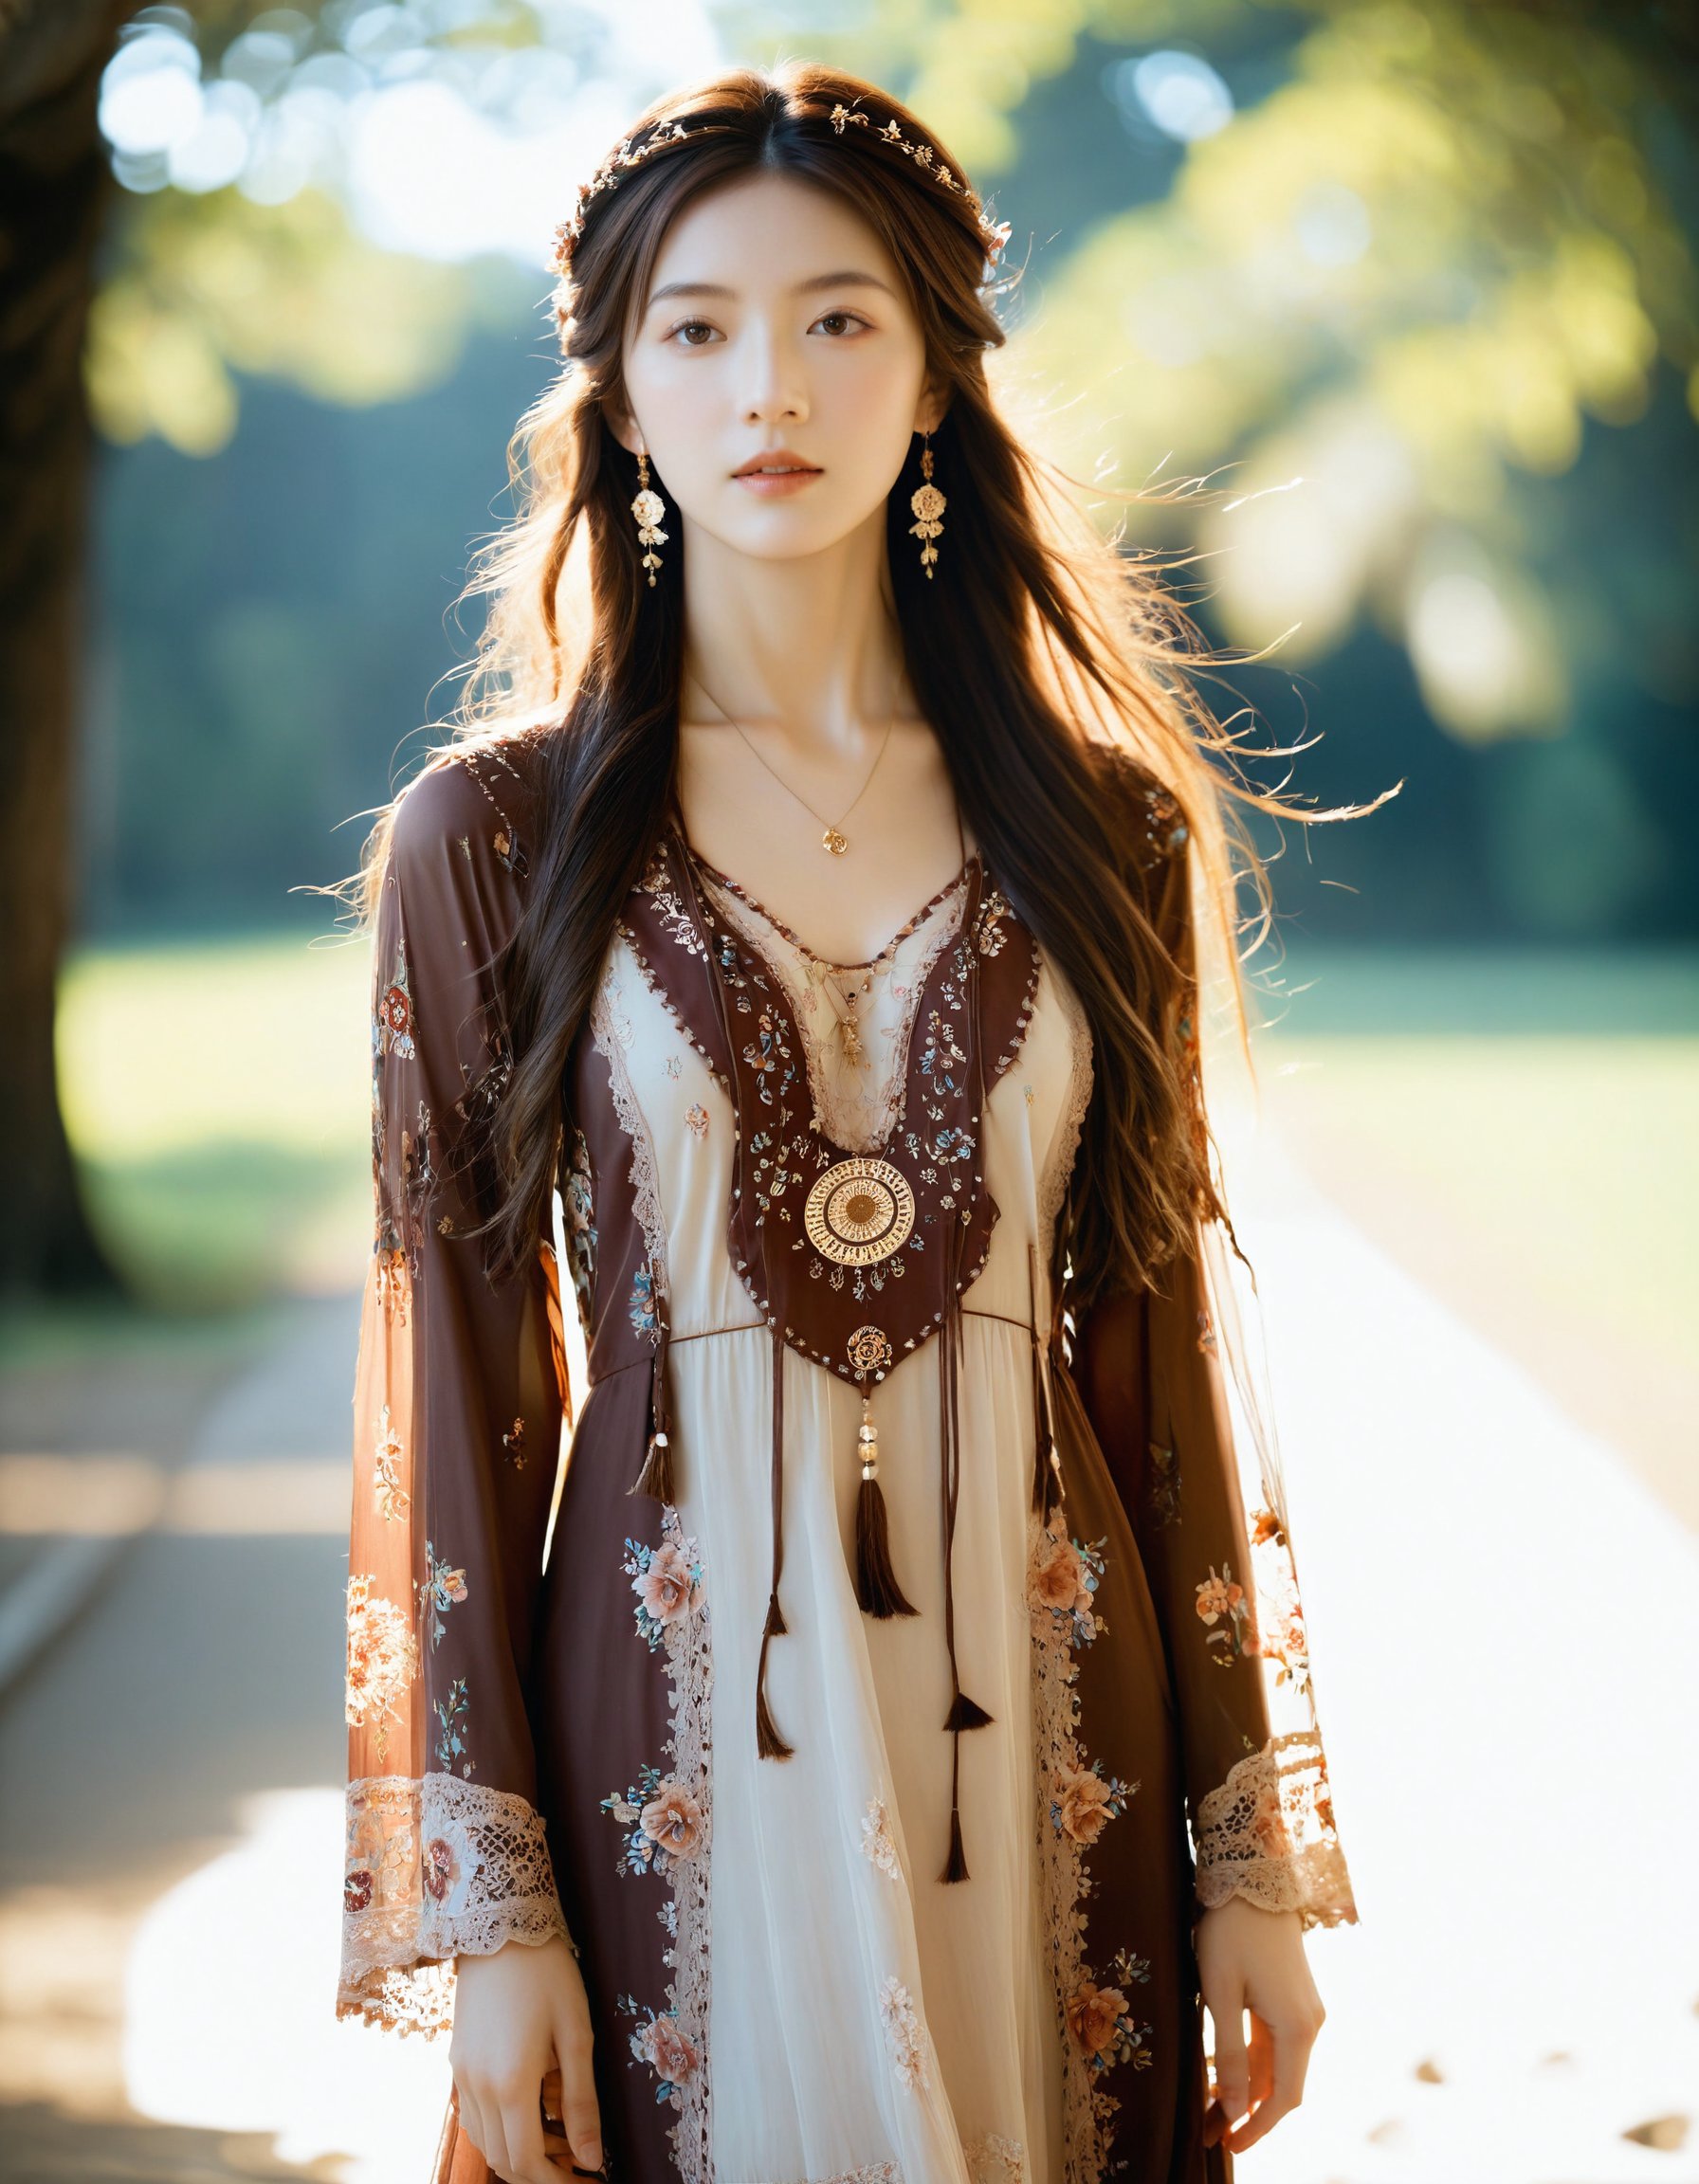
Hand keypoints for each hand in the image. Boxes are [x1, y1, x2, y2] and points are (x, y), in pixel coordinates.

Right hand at [451, 1934, 601, 2180]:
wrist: (498, 1927)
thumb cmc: (547, 1975)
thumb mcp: (576, 2035)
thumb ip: (582, 2101)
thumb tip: (593, 2159)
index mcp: (510, 2083)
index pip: (527, 2162)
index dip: (556, 2183)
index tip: (587, 2181)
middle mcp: (477, 2088)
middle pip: (502, 2160)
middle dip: (540, 2174)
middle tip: (578, 2165)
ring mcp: (461, 2076)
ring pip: (485, 2142)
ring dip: (519, 2154)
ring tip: (561, 2140)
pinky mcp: (457, 2063)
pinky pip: (474, 2117)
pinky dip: (501, 2130)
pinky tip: (531, 2113)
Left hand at [1194, 1896, 1324, 2154]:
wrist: (1252, 1877)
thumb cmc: (1231, 1932)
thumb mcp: (1221, 1993)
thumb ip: (1229, 2054)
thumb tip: (1237, 2110)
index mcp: (1297, 2027)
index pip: (1284, 2099)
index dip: (1258, 2128)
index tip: (1228, 2146)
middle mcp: (1310, 2023)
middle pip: (1281, 2085)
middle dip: (1247, 2114)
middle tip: (1210, 2134)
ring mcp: (1304, 2009)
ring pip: (1277, 2065)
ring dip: (1248, 2090)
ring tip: (1209, 2110)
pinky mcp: (1293, 1997)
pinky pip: (1275, 2042)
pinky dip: (1252, 2063)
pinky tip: (1224, 2073)